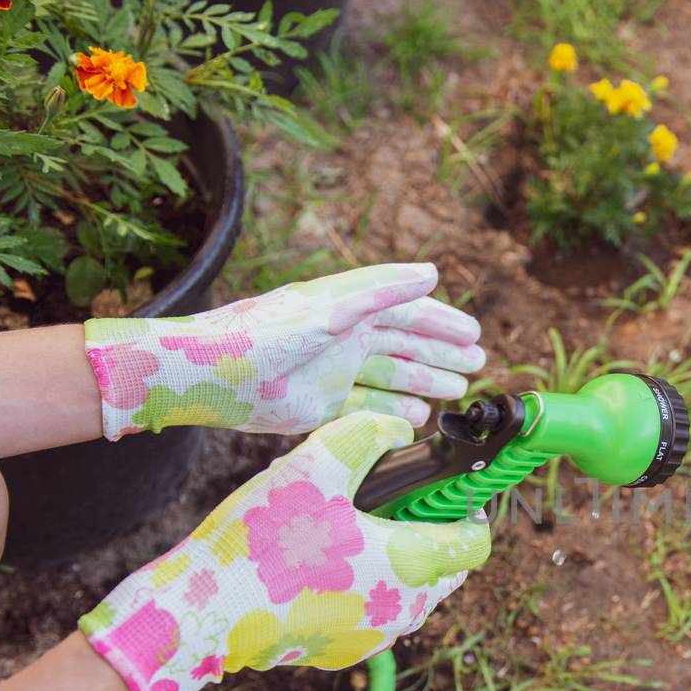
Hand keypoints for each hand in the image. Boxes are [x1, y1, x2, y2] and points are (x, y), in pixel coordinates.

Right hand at [79, 413, 490, 690]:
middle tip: (384, 501)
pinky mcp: (342, 653)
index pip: (476, 542)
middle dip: (427, 531)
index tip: (440, 488)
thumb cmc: (260, 541)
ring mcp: (374, 638)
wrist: (200, 614)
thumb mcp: (315, 465)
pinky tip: (318, 561)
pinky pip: (373, 612)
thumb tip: (400, 431)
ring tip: (343, 527)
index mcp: (412, 567)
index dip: (466, 509)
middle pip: (446, 567)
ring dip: (394, 558)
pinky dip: (363, 586)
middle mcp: (404, 612)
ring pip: (410, 591)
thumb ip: (369, 435)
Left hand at [83, 264, 483, 437]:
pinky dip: (394, 413)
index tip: (474, 334)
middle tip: (477, 364)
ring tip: (457, 391)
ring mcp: (335, 372)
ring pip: (391, 377)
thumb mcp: (331, 309)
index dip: (441, 322)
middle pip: (404, 345)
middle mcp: (345, 339)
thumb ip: (382, 291)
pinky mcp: (321, 405)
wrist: (213, 375)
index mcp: (348, 310)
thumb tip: (432, 273)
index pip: (406, 312)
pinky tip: (419, 417)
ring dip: (425, 382)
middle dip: (441, 353)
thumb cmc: (266, 334)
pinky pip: (367, 408)